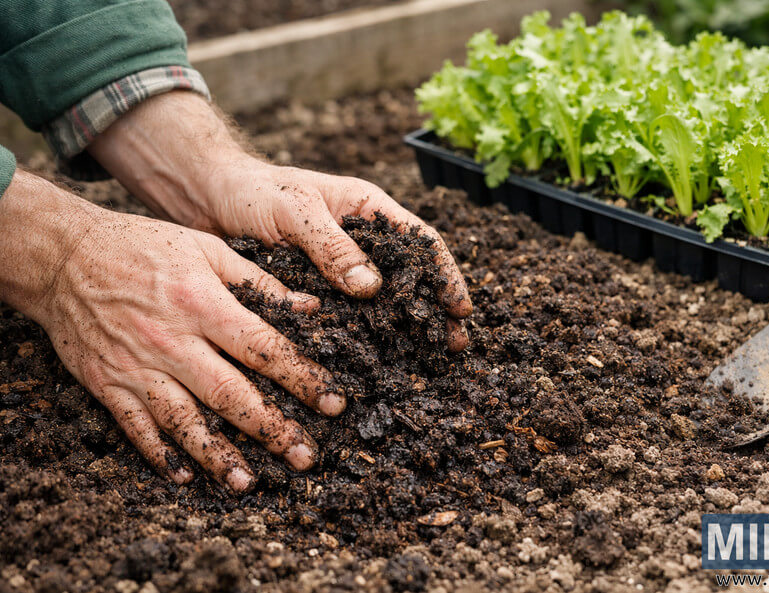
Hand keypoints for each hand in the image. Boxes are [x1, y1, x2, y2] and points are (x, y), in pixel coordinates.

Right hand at [0, 170, 345, 491]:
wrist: (64, 256)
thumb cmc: (142, 246)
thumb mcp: (206, 249)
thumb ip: (258, 280)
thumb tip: (309, 307)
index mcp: (203, 305)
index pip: (264, 349)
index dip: (302, 379)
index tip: (334, 403)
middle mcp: (173, 342)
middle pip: (230, 394)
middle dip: (272, 429)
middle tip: (305, 457)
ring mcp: (138, 367)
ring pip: (185, 420)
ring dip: (219, 456)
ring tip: (249, 483)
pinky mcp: (108, 384)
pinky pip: (137, 427)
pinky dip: (160, 454)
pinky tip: (185, 476)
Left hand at [87, 91, 472, 351]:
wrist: (206, 200)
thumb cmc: (253, 193)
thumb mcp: (295, 212)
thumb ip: (332, 246)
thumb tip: (372, 287)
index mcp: (368, 209)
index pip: (421, 241)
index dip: (445, 274)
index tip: (460, 307)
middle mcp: (362, 240)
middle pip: (412, 276)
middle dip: (436, 309)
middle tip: (456, 345)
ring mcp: (341, 267)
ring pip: (385, 300)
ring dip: (408, 327)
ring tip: (430, 358)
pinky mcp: (318, 290)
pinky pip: (349, 315)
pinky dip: (368, 335)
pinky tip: (379, 359)